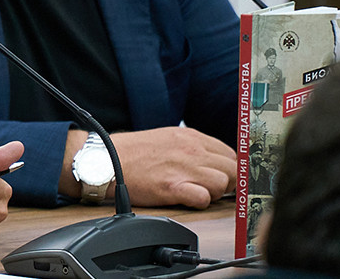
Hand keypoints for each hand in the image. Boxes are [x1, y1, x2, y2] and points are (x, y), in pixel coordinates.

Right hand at [63, 127, 235, 208]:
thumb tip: (213, 160)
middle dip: (227, 182)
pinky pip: (204, 199)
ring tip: (195, 191)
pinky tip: (186, 197)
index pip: (230, 154)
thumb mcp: (168, 137)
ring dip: (213, 192)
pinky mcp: (173, 187)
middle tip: (209, 187)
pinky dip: (199, 201)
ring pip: (223, 184)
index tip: (223, 176)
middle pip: (232, 169)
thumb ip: (192, 146)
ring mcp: (184, 168)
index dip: (229, 168)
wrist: (107, 160)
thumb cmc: (134, 151)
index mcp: (191, 136)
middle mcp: (192, 150)